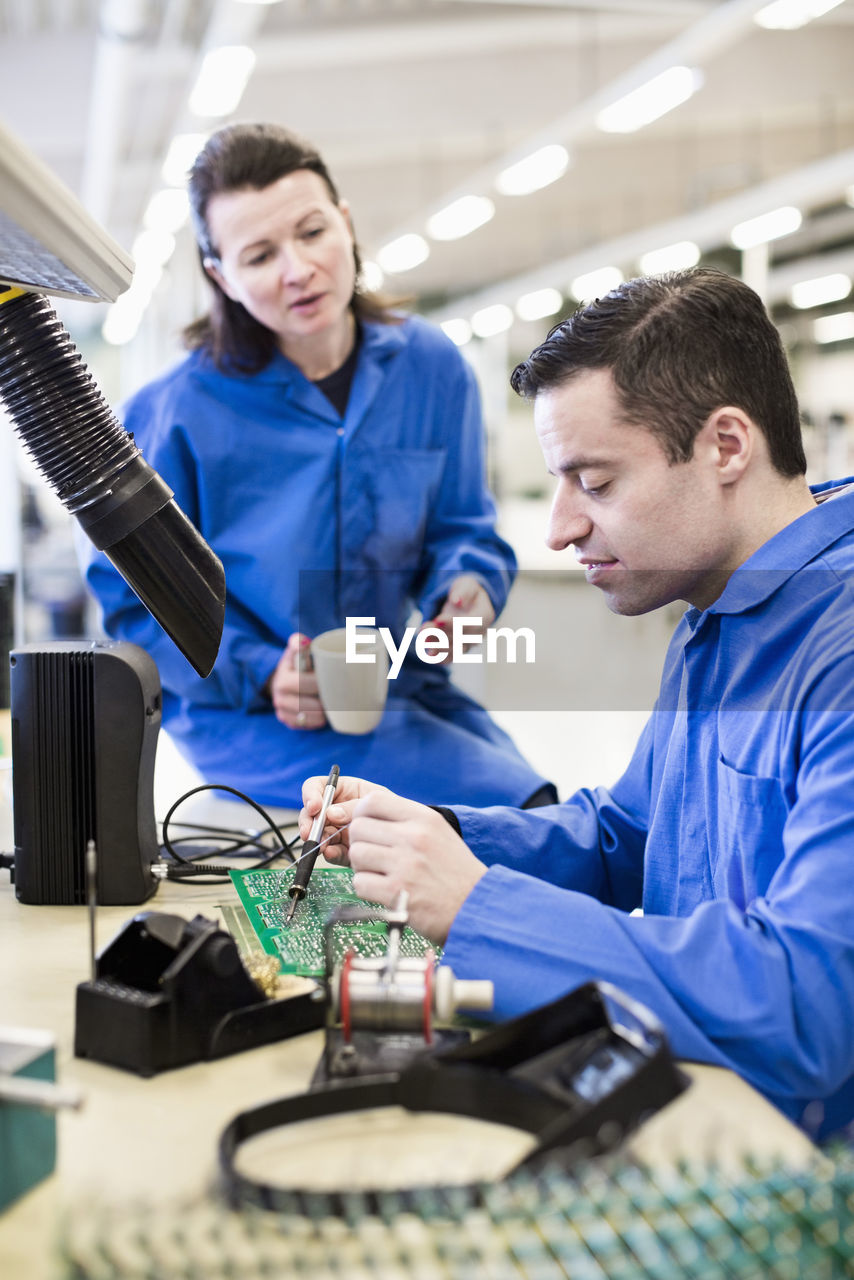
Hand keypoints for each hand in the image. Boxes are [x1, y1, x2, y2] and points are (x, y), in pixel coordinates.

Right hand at [267, 633, 325, 729]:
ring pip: (309, 717)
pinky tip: (324, 714)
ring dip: (324, 713)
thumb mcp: (294, 653)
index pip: (303, 684)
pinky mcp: (287, 722)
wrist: (281, 682)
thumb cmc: (296, 665)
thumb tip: (302, 641)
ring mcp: (282, 711)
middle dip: (326, 700)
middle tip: (339, 695)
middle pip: (309, 704)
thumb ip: (298, 644)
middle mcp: (279, 697)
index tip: (331, 680)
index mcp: (282, 679)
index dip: (319, 683)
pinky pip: (306, 725)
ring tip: (334, 704)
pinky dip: (317, 721)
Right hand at [299, 773, 389, 861]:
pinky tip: (331, 853)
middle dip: (308, 822)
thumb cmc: (395, 809)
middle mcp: (336, 810)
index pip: (318, 787)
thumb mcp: (377, 801)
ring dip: (316, 839)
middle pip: (310, 812)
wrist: (407, 837)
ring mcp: (337, 830)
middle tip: (310, 832)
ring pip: (316, 834)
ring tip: (322, 845)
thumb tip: (330, 813)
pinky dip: (329, 853)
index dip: (311, 795)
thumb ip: (353, 806)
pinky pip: (330, 852)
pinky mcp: (341, 850)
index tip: (314, 807)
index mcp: (343, 790)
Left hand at [347, 790, 486, 943]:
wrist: (476, 906)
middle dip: (360, 843)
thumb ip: (406, 820)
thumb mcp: (438, 832)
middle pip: (358, 828)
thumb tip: (364, 815)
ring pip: (356, 854)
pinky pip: (359, 883)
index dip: (362, 814)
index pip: (373, 800)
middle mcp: (413, 837)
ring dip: (362, 867)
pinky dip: (366, 889)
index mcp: (423, 818)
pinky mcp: (395, 892)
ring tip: (380, 874)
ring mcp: (404, 864)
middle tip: (374, 856)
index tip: (367, 828)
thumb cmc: (454, 871)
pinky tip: (383, 891)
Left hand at [419, 574, 495, 664]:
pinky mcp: (456, 651)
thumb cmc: (466, 591)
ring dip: (438, 647)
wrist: (466, 603)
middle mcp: (479, 634)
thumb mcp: (466, 584)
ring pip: (454, 651)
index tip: (437, 619)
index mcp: (485, 616)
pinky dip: (438, 657)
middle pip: (460, 639)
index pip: (471, 624)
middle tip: (424, 629)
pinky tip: (427, 654)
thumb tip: (456, 601)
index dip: (453, 624)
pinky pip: (449, 658)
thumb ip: (463, 592)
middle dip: (441, 634)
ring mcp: (468, 644)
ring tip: (424, 640)